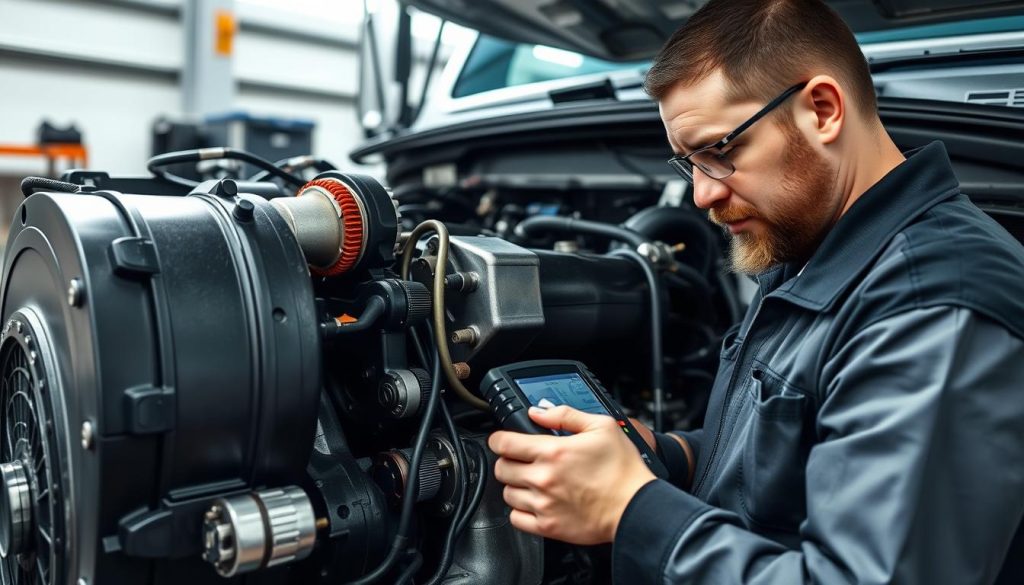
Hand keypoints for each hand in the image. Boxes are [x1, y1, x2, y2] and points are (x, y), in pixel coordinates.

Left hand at [488, 405, 656, 544]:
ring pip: (507, 493)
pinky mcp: (548, 527)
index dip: (500, 439)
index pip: (503, 443)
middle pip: (501, 468)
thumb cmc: (623, 469)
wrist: (636, 506)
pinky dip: (520, 511)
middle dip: (508, 461)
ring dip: (516, 485)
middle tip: (522, 460)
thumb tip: (538, 412)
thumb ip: (566, 414)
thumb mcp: (601, 426)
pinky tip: (534, 503)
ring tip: (533, 482)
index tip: (504, 440)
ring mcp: (543, 505)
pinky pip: (516, 519)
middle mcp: (543, 478)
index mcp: (553, 452)